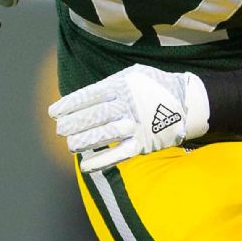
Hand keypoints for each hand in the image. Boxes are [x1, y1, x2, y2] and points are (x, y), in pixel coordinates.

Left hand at [48, 64, 210, 172]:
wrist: (187, 101)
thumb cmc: (154, 86)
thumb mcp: (133, 75)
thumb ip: (110, 84)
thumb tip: (84, 96)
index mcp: (120, 86)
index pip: (87, 96)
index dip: (69, 105)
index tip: (54, 112)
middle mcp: (125, 105)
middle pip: (91, 116)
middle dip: (72, 124)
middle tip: (59, 130)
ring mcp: (134, 125)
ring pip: (102, 135)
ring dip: (82, 141)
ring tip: (69, 145)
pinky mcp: (143, 143)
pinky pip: (118, 154)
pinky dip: (101, 161)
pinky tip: (85, 166)